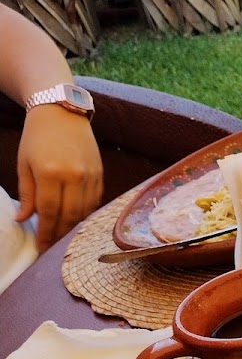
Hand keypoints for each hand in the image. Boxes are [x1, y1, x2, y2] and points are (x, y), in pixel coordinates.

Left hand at [14, 106, 102, 250]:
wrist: (62, 112)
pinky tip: (77, 220)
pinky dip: (86, 213)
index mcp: (50, 173)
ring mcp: (90, 175)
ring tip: (63, 236)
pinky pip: (95, 201)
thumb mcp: (24, 164)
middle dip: (60, 234)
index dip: (46, 233)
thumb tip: (24, 219)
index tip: (42, 247)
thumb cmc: (37, 137)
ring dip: (74, 227)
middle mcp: (74, 175)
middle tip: (52, 247)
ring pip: (85, 211)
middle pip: (70, 216)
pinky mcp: (100, 173)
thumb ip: (26, 194)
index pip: (50, 212)